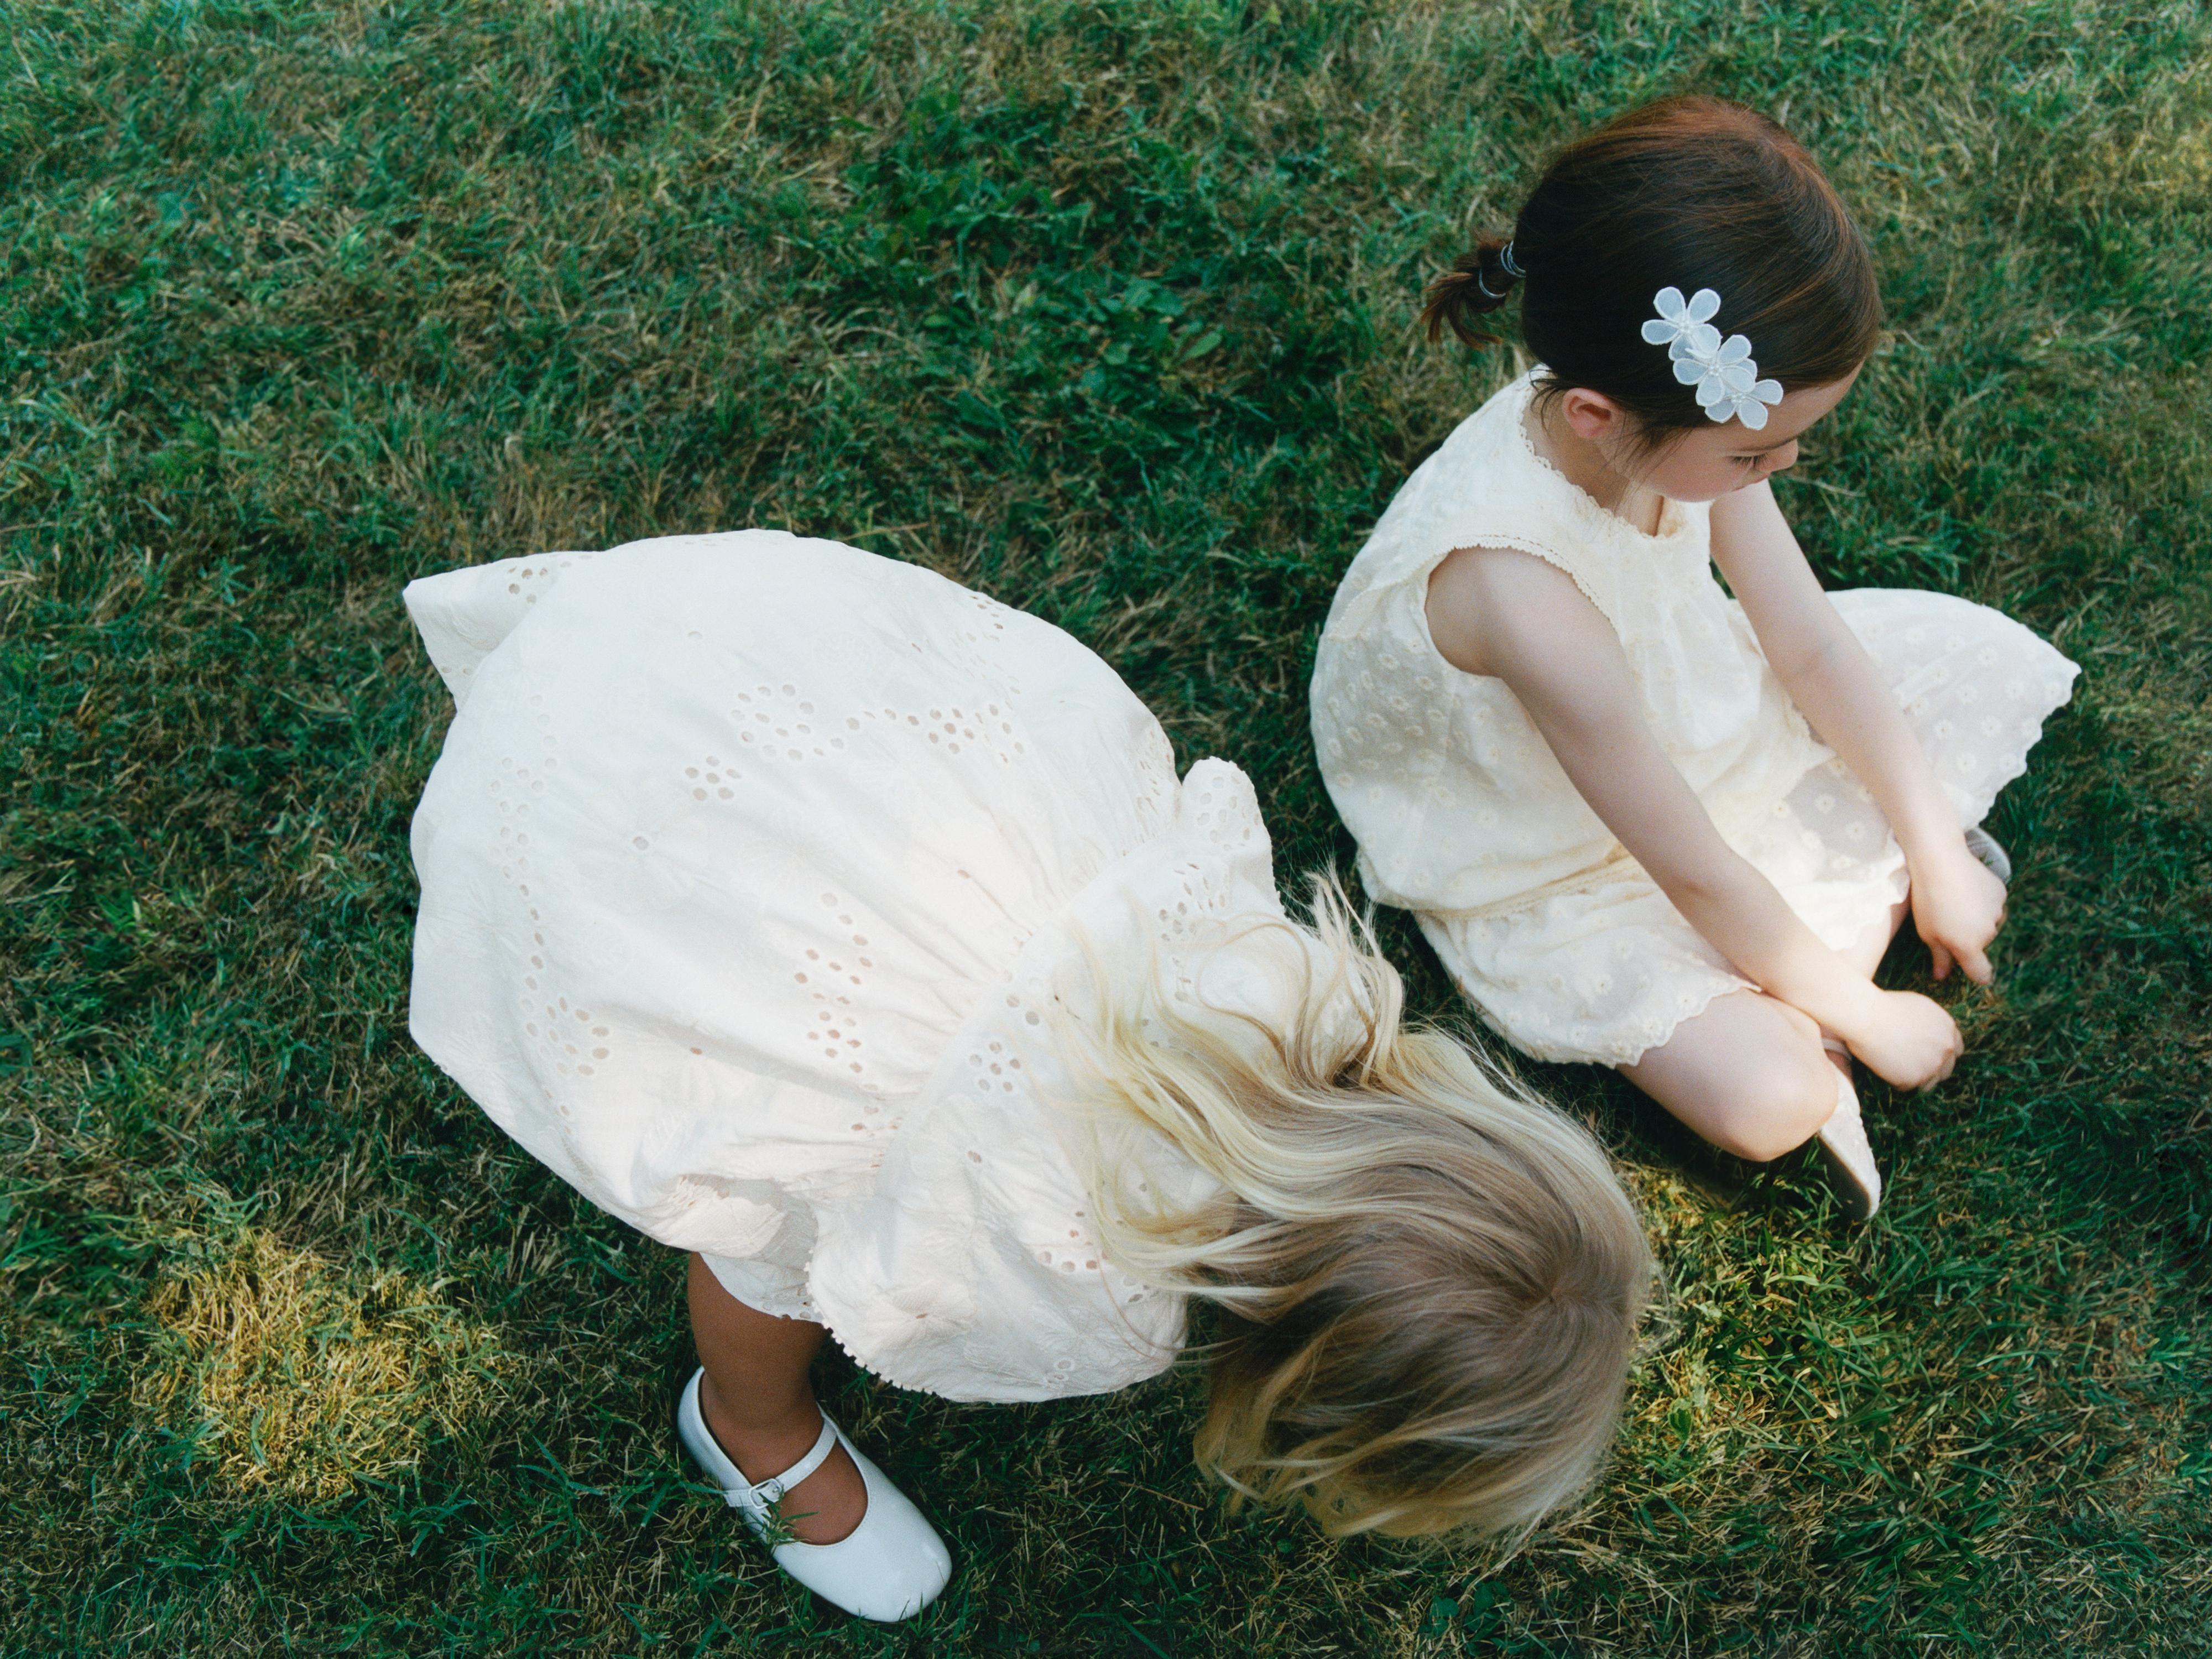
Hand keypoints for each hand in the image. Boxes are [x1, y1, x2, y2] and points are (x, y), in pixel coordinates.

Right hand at [1840, 988, 1962, 1090]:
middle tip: (1908, 1065)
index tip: (1927, 1055)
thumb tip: (1928, 1034)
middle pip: (1946, 1070)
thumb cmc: (1884, 1007)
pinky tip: (1883, 1066)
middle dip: (1930, 1069)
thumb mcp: (1919, 1007)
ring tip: (1893, 1067)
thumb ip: (1932, 1024)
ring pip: (1928, 1084)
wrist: (1866, 1017)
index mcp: (1948, 1028)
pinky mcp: (1916, 1079)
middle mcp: (1946, 1048)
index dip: (1941, 1054)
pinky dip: (1894, 1081)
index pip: (1956, 1050)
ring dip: (1914, 1078)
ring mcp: (1933, 1065)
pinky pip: (1906, 1087)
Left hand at [1909, 841, 2007, 983]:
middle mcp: (1988, 932)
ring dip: (1976, 918)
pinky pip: (1992, 903)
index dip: (1978, 975)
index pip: (1981, 973)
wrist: (1940, 861)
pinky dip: (1982, 900)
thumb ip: (1939, 956)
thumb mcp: (1927, 932)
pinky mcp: (2001, 892)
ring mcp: (1998, 911)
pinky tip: (1965, 888)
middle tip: (1946, 918)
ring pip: (1988, 922)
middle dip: (1968, 936)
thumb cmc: (1927, 900)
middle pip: (1980, 943)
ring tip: (1954, 901)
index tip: (1974, 972)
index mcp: (1969, 946)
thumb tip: (1942, 976)